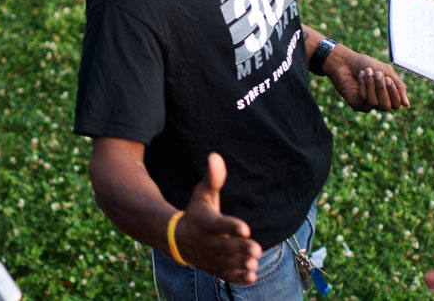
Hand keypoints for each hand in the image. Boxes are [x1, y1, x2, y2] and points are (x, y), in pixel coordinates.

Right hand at [175, 153, 262, 283]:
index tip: (246, 228)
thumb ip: (213, 177)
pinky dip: (237, 278)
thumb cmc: (196, 212)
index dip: (231, 226)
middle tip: (257, 249)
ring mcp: (209, 256)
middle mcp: (206, 241)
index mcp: (205, 222)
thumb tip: (215, 155)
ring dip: (240, 263)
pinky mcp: (213, 267)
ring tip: (254, 263)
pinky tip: (251, 276)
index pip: (219, 224)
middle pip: (224, 246)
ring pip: (225, 262)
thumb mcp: (202, 193)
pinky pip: (225, 274)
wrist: (176, 238)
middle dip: (239, 248)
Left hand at [327, 51, 409, 111]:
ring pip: (374, 102)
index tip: (387, 78)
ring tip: (367, 72)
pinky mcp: (356, 104)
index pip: (397, 104)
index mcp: (388, 95)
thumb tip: (407, 105)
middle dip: (382, 89)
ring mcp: (367, 105)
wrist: (347, 61)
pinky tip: (360, 75)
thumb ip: (398, 87)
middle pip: (386, 106)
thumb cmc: (367, 65)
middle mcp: (378, 102)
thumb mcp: (387, 72)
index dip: (393, 93)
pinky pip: (363, 99)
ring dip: (370, 85)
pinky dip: (362, 85)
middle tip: (377, 73)